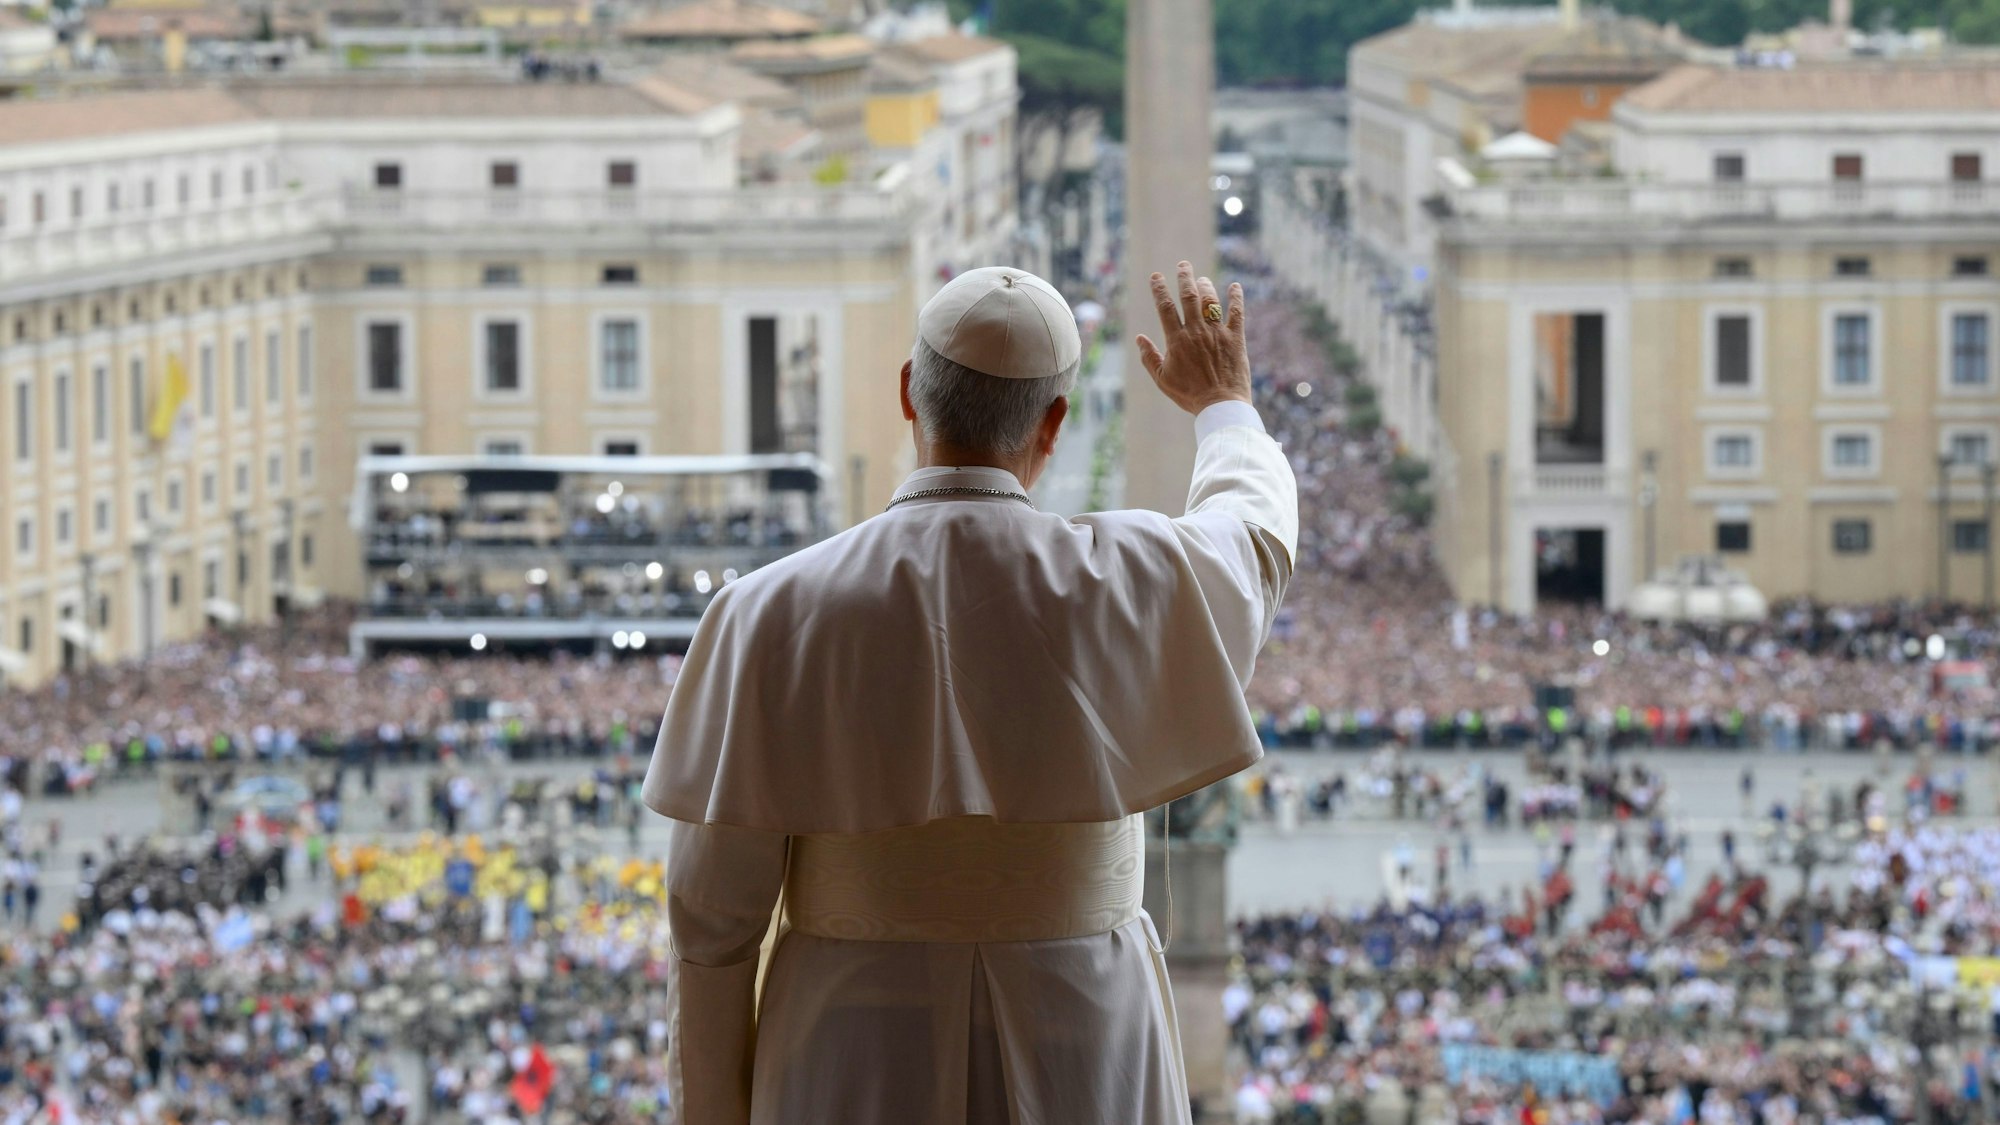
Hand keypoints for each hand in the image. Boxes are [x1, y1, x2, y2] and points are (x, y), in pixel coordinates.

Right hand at [1135, 261, 1251, 415]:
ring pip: (1210, 301)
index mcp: (1177, 340)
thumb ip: (1150, 357)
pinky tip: (1235, 286)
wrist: (1220, 405)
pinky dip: (1236, 298)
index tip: (1156, 276)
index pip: (1165, 307)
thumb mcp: (1162, 379)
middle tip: (1183, 265)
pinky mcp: (1235, 338)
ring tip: (1201, 279)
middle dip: (1185, 277)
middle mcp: (1196, 331)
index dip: (1159, 289)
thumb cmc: (1189, 395)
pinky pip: (1236, 312)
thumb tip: (1139, 338)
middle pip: (1189, 296)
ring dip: (1205, 286)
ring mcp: (1217, 333)